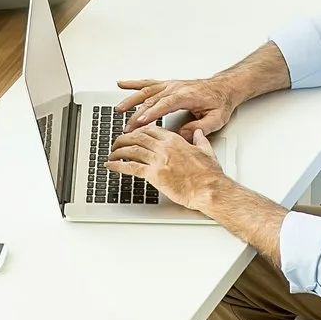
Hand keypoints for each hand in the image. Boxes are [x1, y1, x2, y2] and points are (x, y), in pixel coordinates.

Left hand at [106, 123, 223, 208]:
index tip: (133, 133)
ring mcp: (158, 160)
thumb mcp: (206, 151)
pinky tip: (111, 166)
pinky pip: (131, 167)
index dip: (139, 131)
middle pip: (137, 137)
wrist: (208, 189)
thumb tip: (198, 133)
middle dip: (124, 138)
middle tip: (118, 142)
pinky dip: (118, 165)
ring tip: (112, 153)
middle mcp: (164, 147)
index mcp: (175, 140)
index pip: (151, 130)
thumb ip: (199, 139)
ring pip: (131, 150)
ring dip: (118, 151)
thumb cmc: (208, 174)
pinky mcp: (153, 175)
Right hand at [116, 76, 242, 138]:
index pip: (166, 104)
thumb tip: (182, 136)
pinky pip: (148, 83)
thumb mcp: (216, 119)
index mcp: (187, 95)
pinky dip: (134, 84)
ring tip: (118, 109)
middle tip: (128, 128)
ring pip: (146, 91)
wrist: (224, 88)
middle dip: (138, 114)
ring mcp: (170, 85)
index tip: (141, 122)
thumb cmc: (220, 102)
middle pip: (152, 100)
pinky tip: (122, 84)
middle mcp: (176, 88)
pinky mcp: (167, 85)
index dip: (152, 113)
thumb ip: (199, 128)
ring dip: (131, 100)